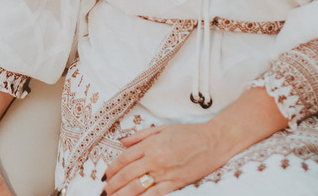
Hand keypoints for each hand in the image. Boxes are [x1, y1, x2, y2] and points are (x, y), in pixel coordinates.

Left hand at [102, 122, 228, 194]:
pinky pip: (156, 194)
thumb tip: (122, 142)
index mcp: (150, 144)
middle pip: (127, 174)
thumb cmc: (188, 133)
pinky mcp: (176, 183)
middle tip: (104, 192)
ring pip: (138, 186)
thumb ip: (140, 136)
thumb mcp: (162, 128)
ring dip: (123, 194)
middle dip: (113, 185)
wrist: (213, 141)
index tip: (105, 176)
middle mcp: (154, 158)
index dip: (112, 169)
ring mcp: (165, 172)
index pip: (124, 159)